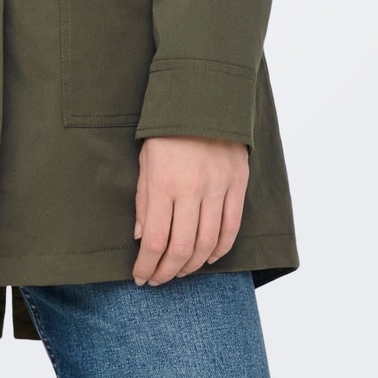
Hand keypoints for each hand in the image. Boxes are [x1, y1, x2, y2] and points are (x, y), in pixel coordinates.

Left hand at [131, 135, 249, 286]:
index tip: (140, 277)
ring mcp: (218, 188)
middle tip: (158, 280)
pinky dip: (220, 249)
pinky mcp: (237, 184)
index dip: (147, 265)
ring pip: (207, 243)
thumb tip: (142, 239)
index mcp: (163, 183)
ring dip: (192, 265)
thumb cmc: (167, 131)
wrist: (202, 98)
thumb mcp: (145, 161)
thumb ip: (144, 201)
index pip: (154, 240)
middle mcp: (192, 189)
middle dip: (167, 272)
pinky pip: (232, 227)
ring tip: (180, 272)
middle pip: (181, 248)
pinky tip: (208, 257)